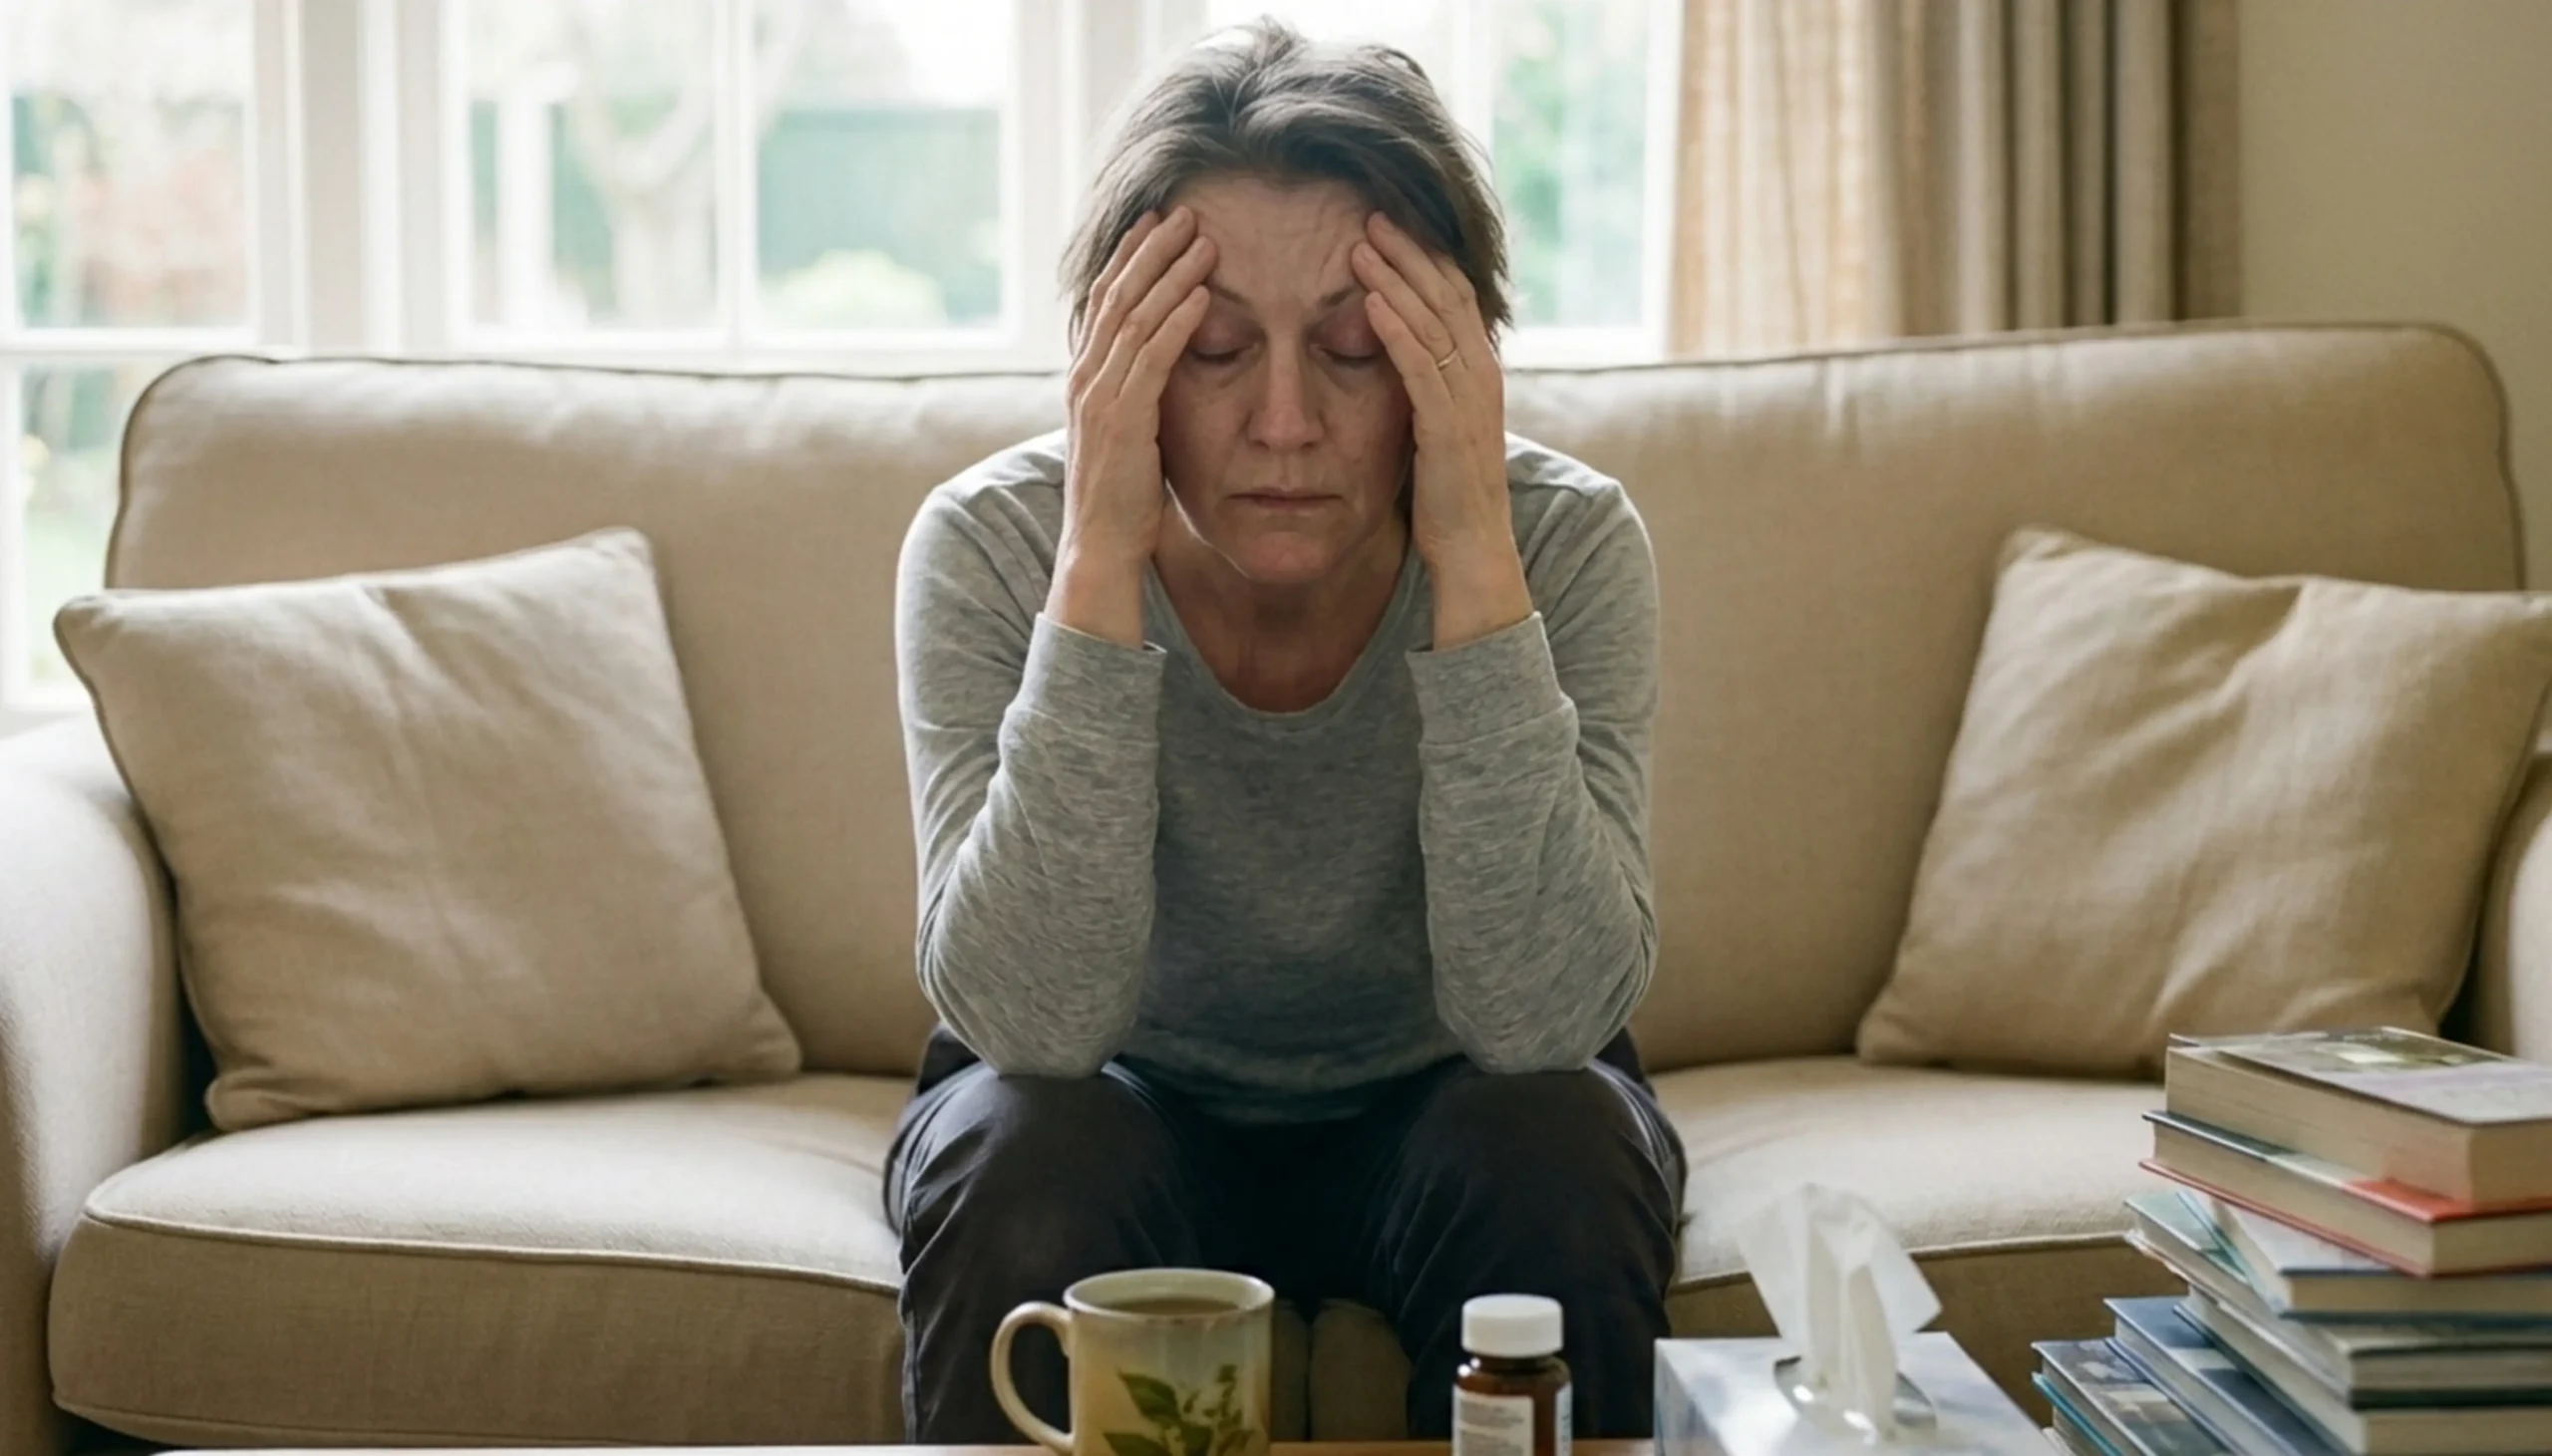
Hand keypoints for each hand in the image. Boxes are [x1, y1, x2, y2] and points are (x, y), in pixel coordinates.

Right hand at [1051, 207, 1216, 645]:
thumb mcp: (1128, 435)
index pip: (1105, 302)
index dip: (1128, 259)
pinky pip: (1154, 358)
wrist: (1102, 550)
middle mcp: (1086, 379)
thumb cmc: (1122, 501)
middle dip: (1150, 251)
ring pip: (1135, 318)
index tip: (1156, 224)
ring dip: (1170, 274)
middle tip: (1184, 211)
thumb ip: (1136, 397)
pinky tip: (1204, 294)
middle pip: (1117, 296)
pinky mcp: (1125, 420)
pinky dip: (1178, 321)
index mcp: (1086, 378)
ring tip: (1202, 240)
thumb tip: (1159, 371)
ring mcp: (1101, 398)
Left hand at [1352, 213, 1531, 646]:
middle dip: (1408, 251)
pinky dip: (1394, 330)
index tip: (1388, 223)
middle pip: (1445, 295)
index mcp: (1477, 373)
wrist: (1473, 554)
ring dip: (1395, 278)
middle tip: (1371, 211)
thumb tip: (1396, 359)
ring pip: (1432, 322)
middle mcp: (1479, 377)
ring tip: (1360, 242)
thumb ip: (1425, 390)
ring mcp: (1467, 401)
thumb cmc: (1448, 498)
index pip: (1453, 297)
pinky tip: (1368, 300)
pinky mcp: (1446, 428)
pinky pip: (1420, 367)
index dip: (1423, 257)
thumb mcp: (1436, 429)